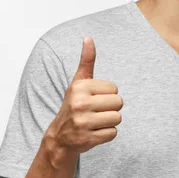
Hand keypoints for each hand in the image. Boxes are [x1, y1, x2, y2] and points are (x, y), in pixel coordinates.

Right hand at [46, 36, 122, 157]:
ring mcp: (83, 122)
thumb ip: (86, 61)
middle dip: (111, 108)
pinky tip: (94, 132)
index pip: (114, 88)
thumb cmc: (74, 105)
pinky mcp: (88, 139)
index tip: (93, 99)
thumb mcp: (78, 82)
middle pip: (119, 103)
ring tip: (95, 122)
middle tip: (96, 112)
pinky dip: (107, 134)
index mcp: (80, 87)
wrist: (60, 137)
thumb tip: (88, 38)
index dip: (107, 95)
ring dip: (110, 122)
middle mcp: (80, 103)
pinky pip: (113, 133)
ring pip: (117, 118)